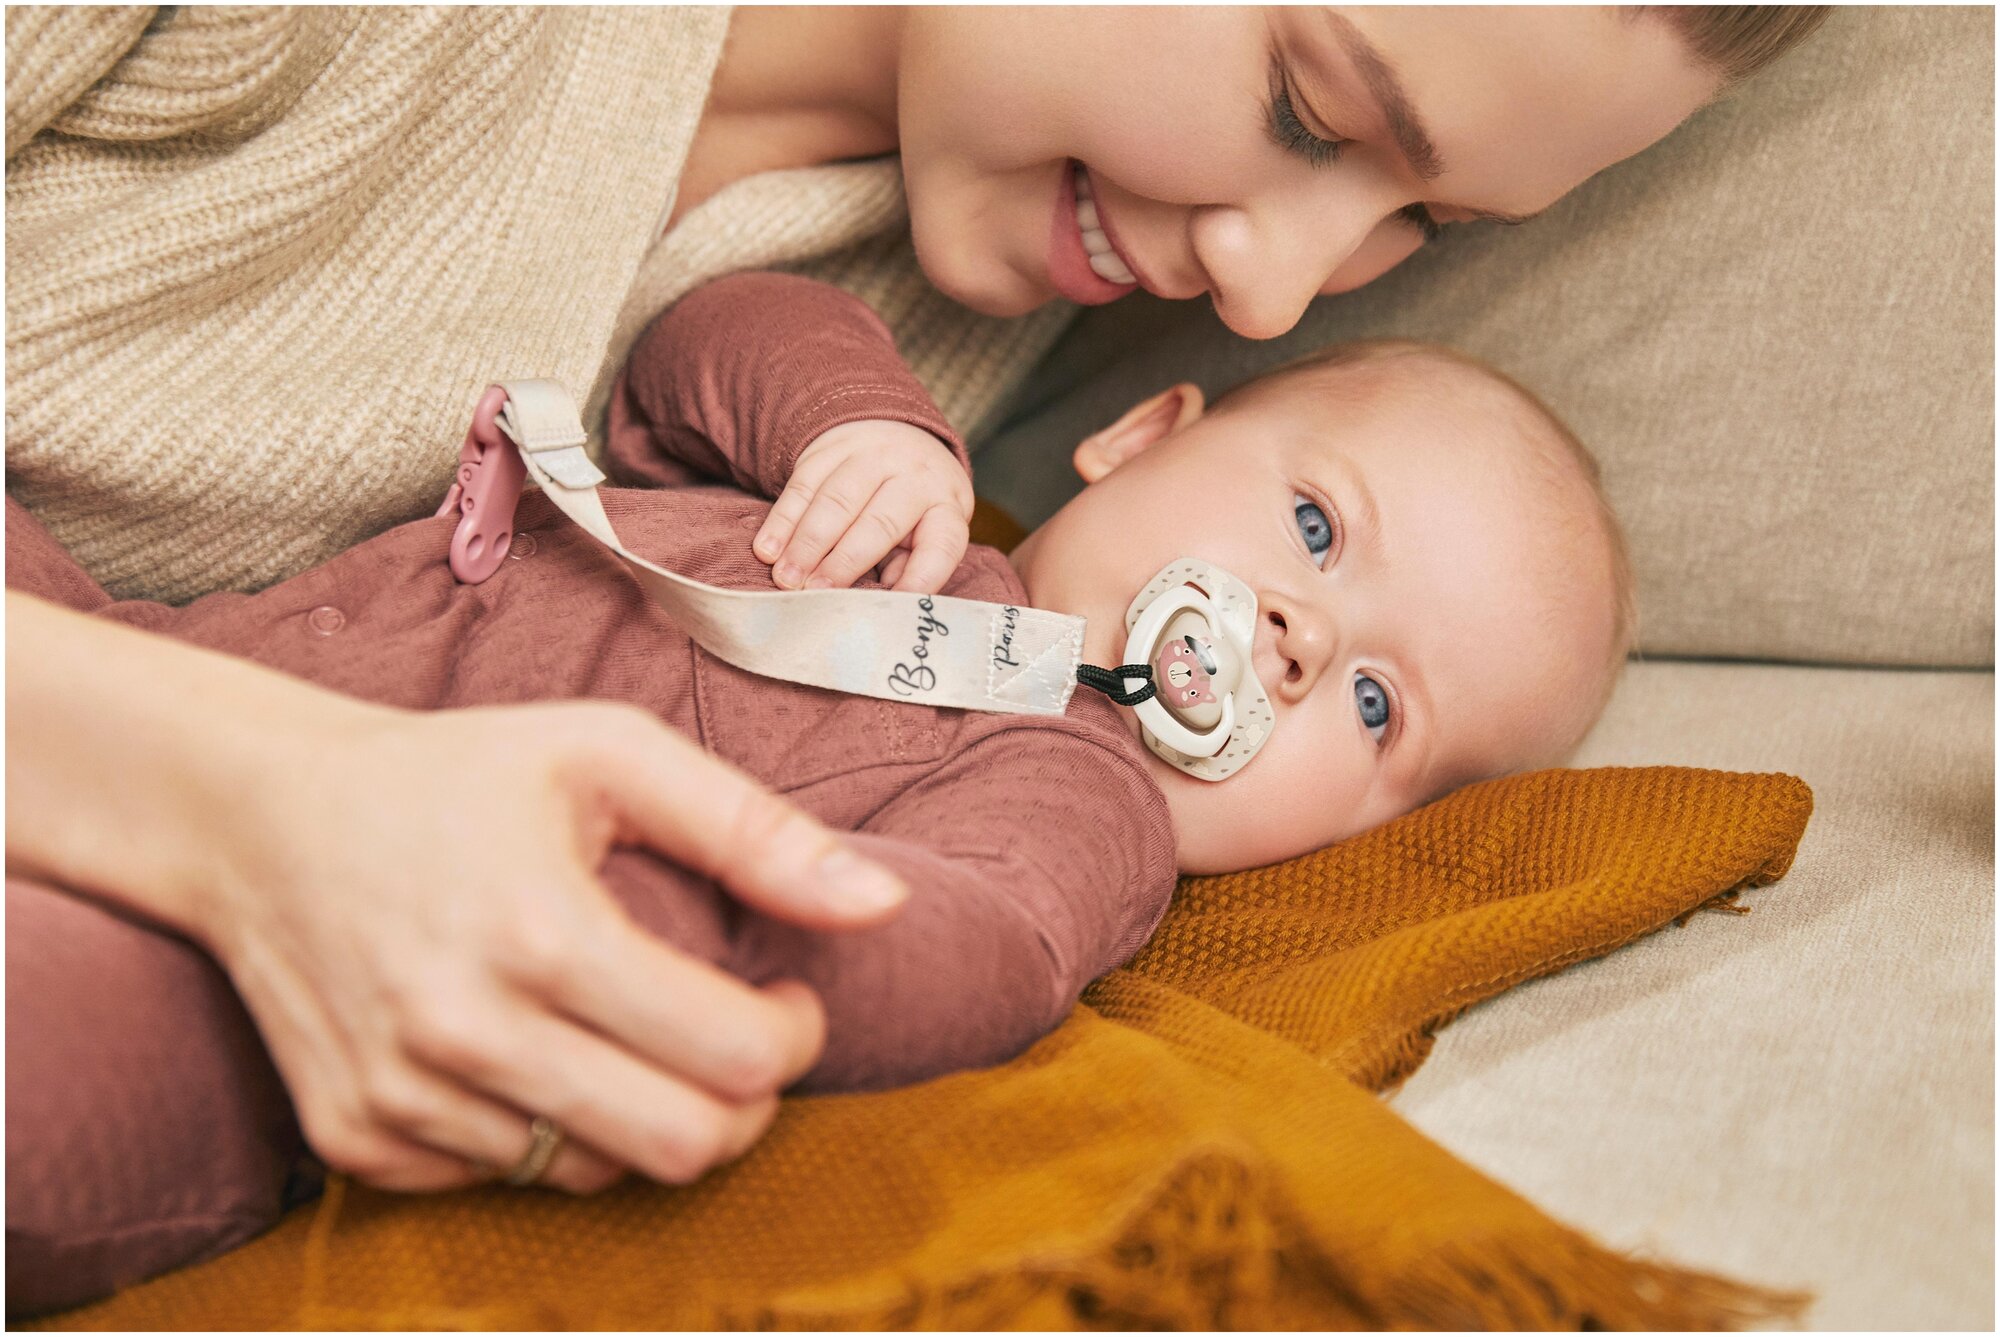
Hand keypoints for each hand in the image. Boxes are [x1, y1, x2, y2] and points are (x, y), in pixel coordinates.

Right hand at [203, 697, 908, 1194]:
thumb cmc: (457, 772)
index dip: (795, 1034)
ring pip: (601, 1174)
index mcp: (540, 931)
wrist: (259, 816)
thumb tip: (885, 904)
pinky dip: (552, 1131)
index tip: (787, 996)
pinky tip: (539, 1051)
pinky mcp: (355, 1138)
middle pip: (683, 1146)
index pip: (735, 1058)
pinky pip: (508, 1180)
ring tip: (629, 1031)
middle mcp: (462, 1032)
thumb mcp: (610, 755)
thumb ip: (755, 831)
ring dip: (646, 1114)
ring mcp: (399, 1098)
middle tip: (739, 1041)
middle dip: (747, 1102)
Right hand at [753, 419, 972, 593]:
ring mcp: (872, 455)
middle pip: (879, 523)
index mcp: (946, 505)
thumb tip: (884, 601)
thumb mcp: (926, 532)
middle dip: (842, 563)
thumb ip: (907, 566)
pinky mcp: (832, 447)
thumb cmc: (912, 508)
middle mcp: (914, 475)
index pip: (941, 545)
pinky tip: (767, 549)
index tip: (893, 609)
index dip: (921, 579)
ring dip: (806, 544)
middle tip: (815, 594)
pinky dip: (782, 520)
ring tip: (786, 579)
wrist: (896, 433)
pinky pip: (802, 484)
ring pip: (835, 501)